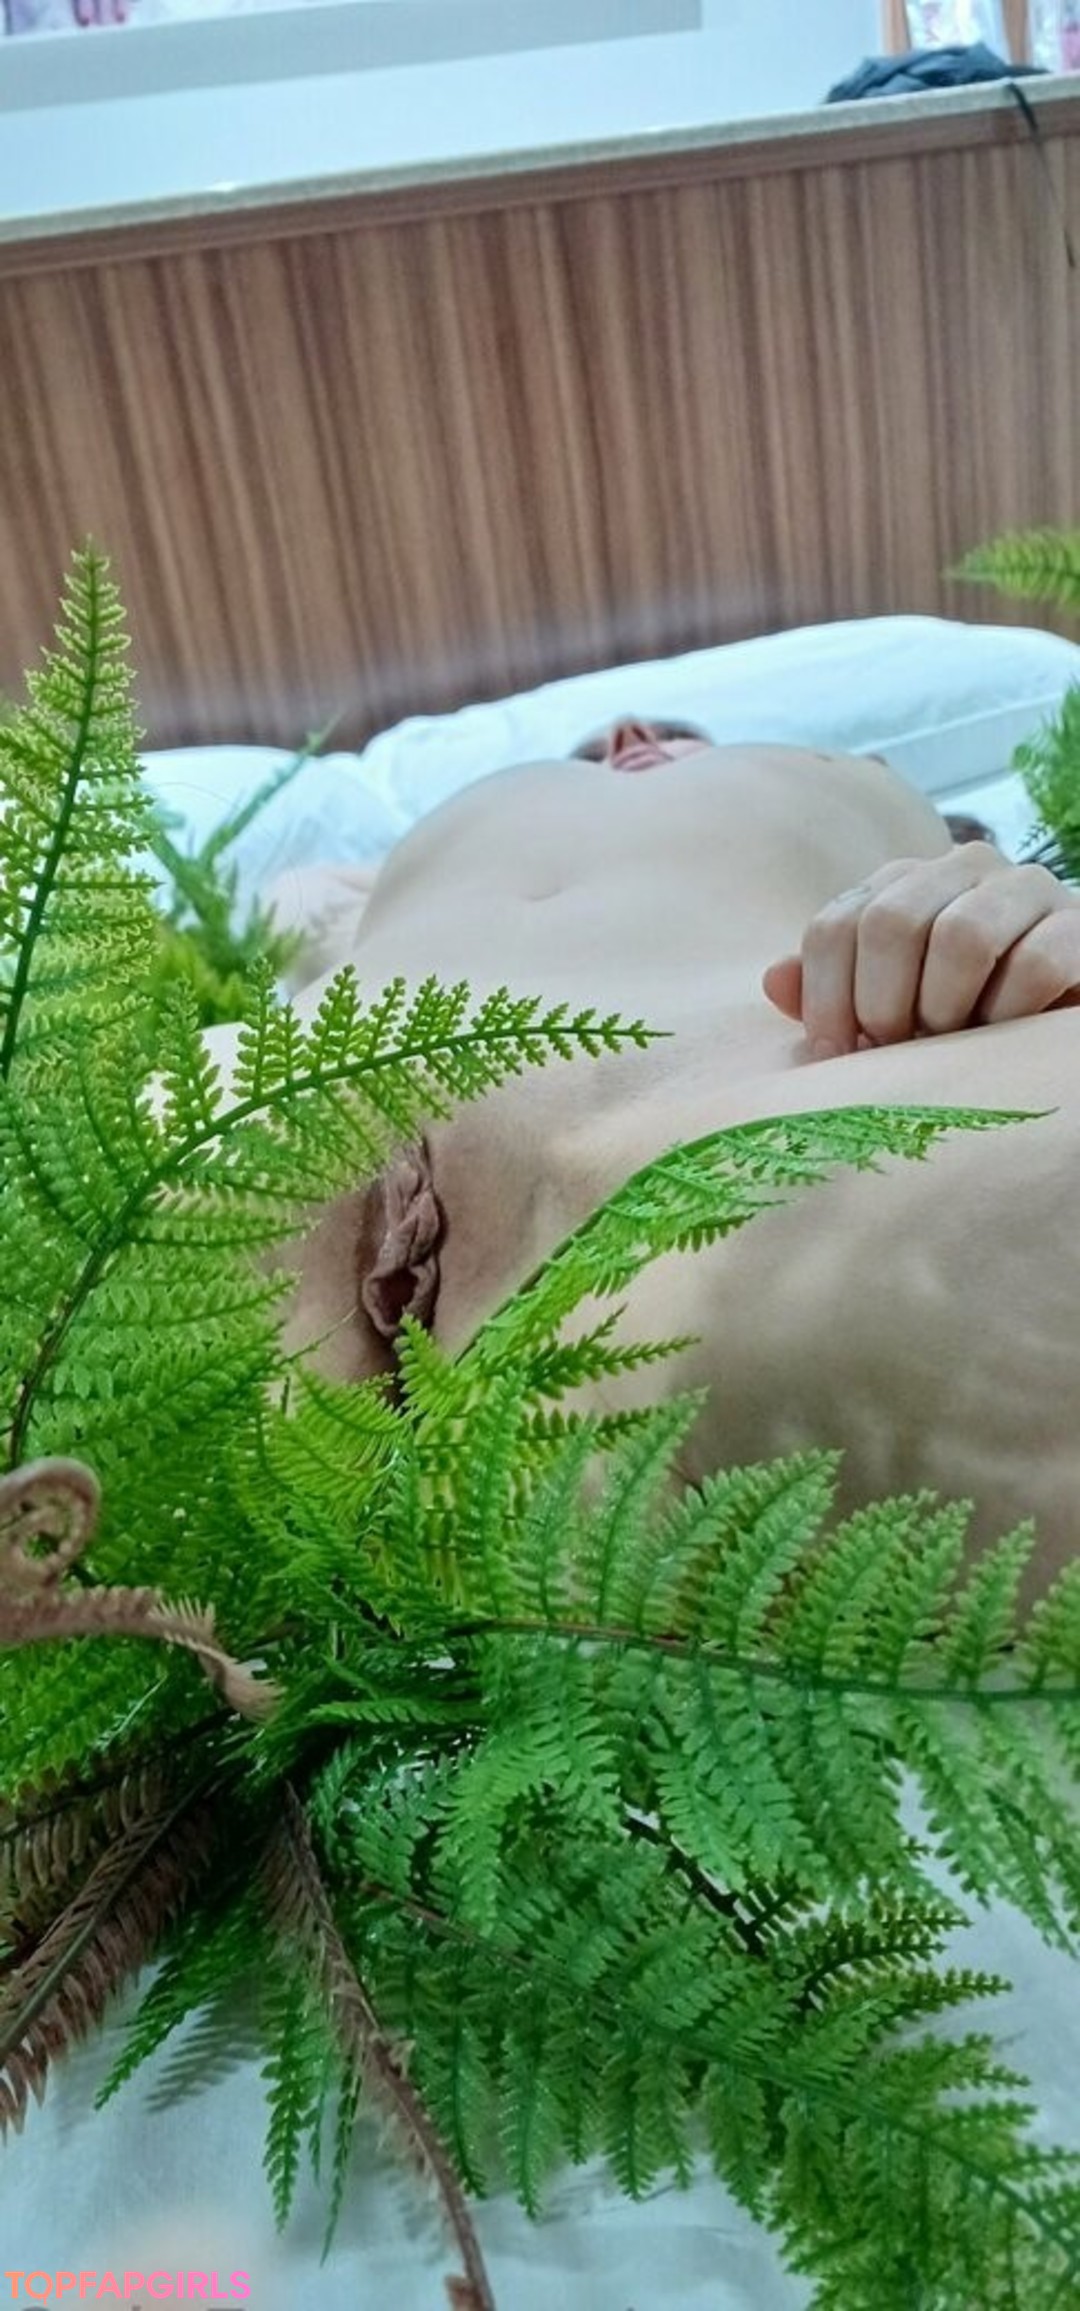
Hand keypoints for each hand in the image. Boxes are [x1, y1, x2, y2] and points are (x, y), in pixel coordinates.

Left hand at [762, 844, 1079, 1056]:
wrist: (1055, 1034)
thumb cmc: (965, 1018)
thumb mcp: (892, 1008)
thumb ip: (832, 993)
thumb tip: (775, 979)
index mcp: (907, 883)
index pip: (837, 923)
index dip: (825, 995)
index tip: (831, 1051)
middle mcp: (965, 868)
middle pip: (892, 922)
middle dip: (882, 1003)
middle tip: (894, 1048)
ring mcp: (1028, 889)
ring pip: (962, 936)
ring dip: (945, 1008)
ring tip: (951, 1041)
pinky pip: (1036, 966)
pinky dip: (1008, 1013)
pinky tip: (1004, 1035)